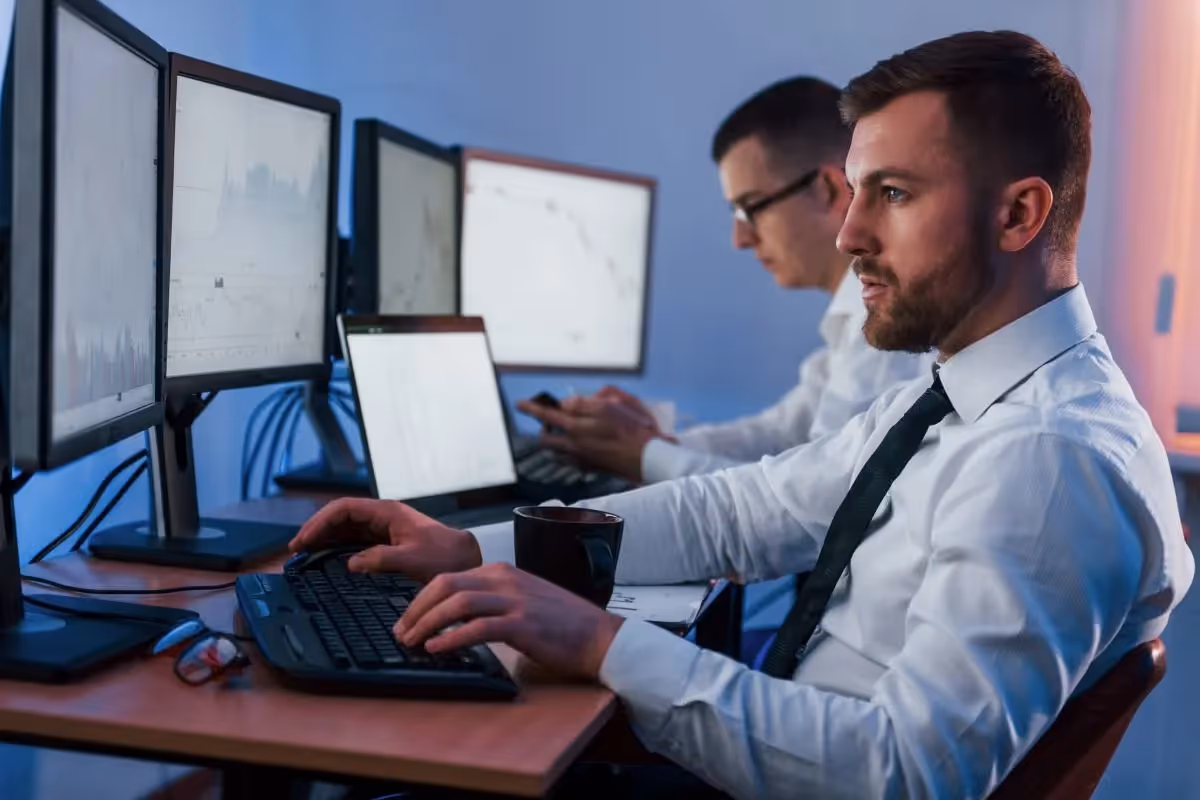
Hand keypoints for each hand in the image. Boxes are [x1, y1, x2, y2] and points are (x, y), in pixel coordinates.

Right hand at [289, 498, 481, 580]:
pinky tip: (326, 558)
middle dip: (317, 529)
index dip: (320, 522)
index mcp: (387, 511)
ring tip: (305, 554)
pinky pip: (356, 539)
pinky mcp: (387, 539)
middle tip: (297, 550)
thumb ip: (380, 559)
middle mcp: (383, 515)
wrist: (465, 559)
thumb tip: (351, 563)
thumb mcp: (412, 560)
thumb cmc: (444, 556)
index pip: (344, 508)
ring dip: (325, 538)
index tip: (304, 540)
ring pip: (346, 527)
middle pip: (341, 515)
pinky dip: (338, 546)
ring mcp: (384, 527)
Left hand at [395, 562, 624, 678]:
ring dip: (428, 623)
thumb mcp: (522, 600)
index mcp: (503, 572)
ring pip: (457, 603)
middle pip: (446, 584)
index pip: (449, 577)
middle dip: (417, 609)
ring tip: (413, 642)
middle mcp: (506, 580)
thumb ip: (492, 602)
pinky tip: (437, 649)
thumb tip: (453, 618)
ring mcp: (515, 601)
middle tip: (402, 631)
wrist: (599, 637)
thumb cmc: (561, 624)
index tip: (407, 619)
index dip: (421, 599)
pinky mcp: (523, 624)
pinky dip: (452, 638)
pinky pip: (478, 627)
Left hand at [516, 389, 664, 481]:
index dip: (532, 408)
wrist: (648, 458)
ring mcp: (581, 459)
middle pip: (546, 439)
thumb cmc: (633, 429)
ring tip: (562, 433)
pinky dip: (566, 453)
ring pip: (555, 451)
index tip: (519, 404)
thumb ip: (584, 404)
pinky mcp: (590, 468)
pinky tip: (576, 447)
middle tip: (551, 419)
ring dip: (553, 442)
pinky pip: (568, 461)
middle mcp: (574, 445)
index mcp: (577, 427)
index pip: (547, 415)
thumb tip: (566, 404)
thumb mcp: (610, 405)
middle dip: (543, 428)